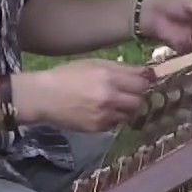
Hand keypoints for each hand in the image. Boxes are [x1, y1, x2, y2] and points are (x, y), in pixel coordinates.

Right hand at [16, 60, 155, 131]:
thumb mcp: (94, 63)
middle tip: (128, 93)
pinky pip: (116, 123)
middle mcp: (110, 96)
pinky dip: (114, 118)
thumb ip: (121, 68)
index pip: (142, 82)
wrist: (44, 96)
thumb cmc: (68, 75)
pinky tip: (103, 111)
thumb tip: (146, 73)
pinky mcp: (98, 128)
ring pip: (130, 114)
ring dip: (127, 108)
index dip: (144, 82)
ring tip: (115, 103)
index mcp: (109, 76)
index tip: (141, 81)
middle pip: (139, 100)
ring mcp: (105, 114)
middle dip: (137, 96)